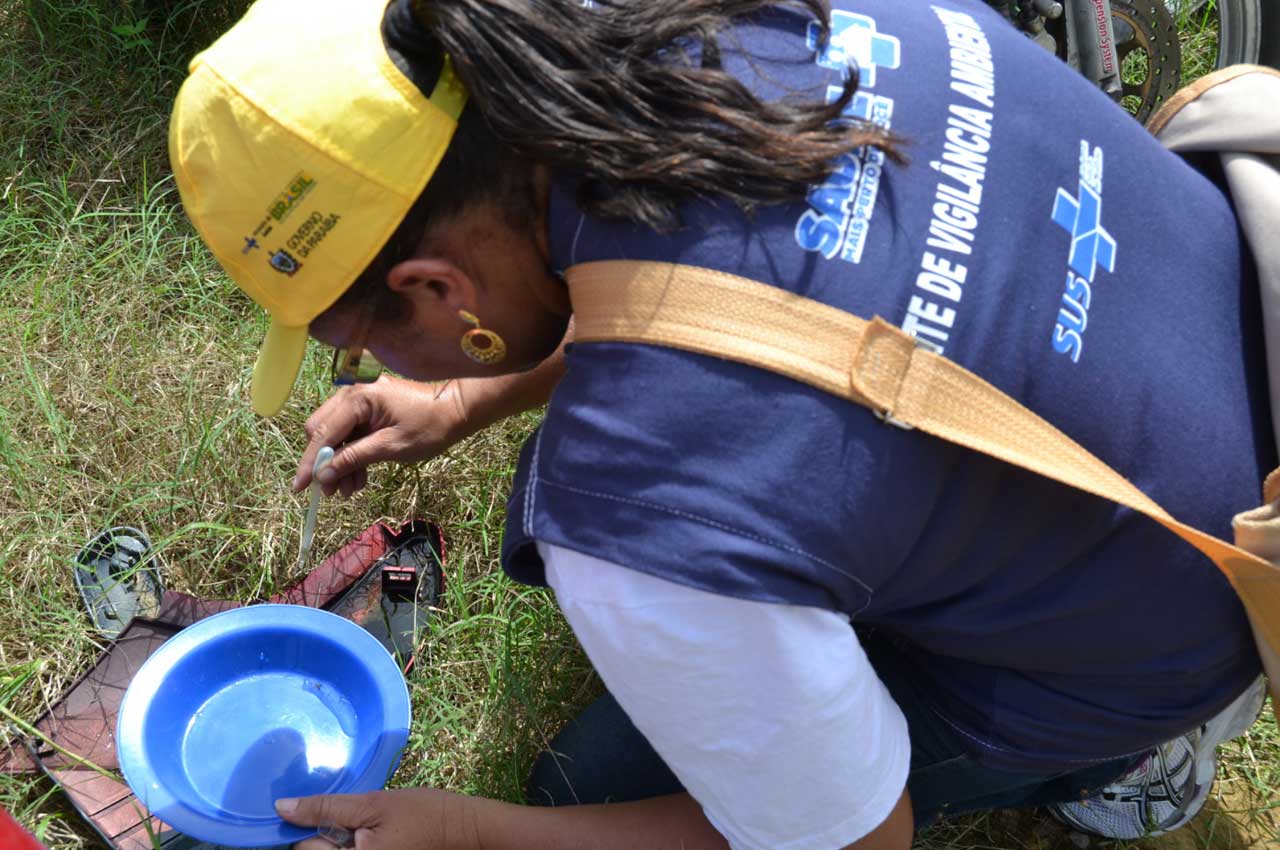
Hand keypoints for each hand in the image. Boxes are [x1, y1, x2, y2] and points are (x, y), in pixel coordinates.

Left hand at [277, 788, 475, 849]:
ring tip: (371, 833)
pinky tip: (378, 841)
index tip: (340, 815)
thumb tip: (281, 807)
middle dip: (330, 837)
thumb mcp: (373, 804)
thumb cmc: (422, 813)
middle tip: (361, 823)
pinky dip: (354, 848)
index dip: (314, 826)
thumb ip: (326, 808)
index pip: (304, 849)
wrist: (464, 831)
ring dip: (342, 844)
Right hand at [293, 376, 473, 497]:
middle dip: (326, 463)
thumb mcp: (391, 447)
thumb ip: (354, 458)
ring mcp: (360, 398)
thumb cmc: (430, 427)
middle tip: (335, 492)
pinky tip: (359, 477)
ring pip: (335, 434)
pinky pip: (349, 432)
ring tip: (351, 490)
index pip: (323, 432)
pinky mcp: (368, 407)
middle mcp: (352, 392)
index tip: (300, 488)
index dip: (311, 462)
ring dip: (340, 463)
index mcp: (358, 397)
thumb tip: (324, 475)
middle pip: (322, 430)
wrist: (457, 410)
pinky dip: (351, 454)